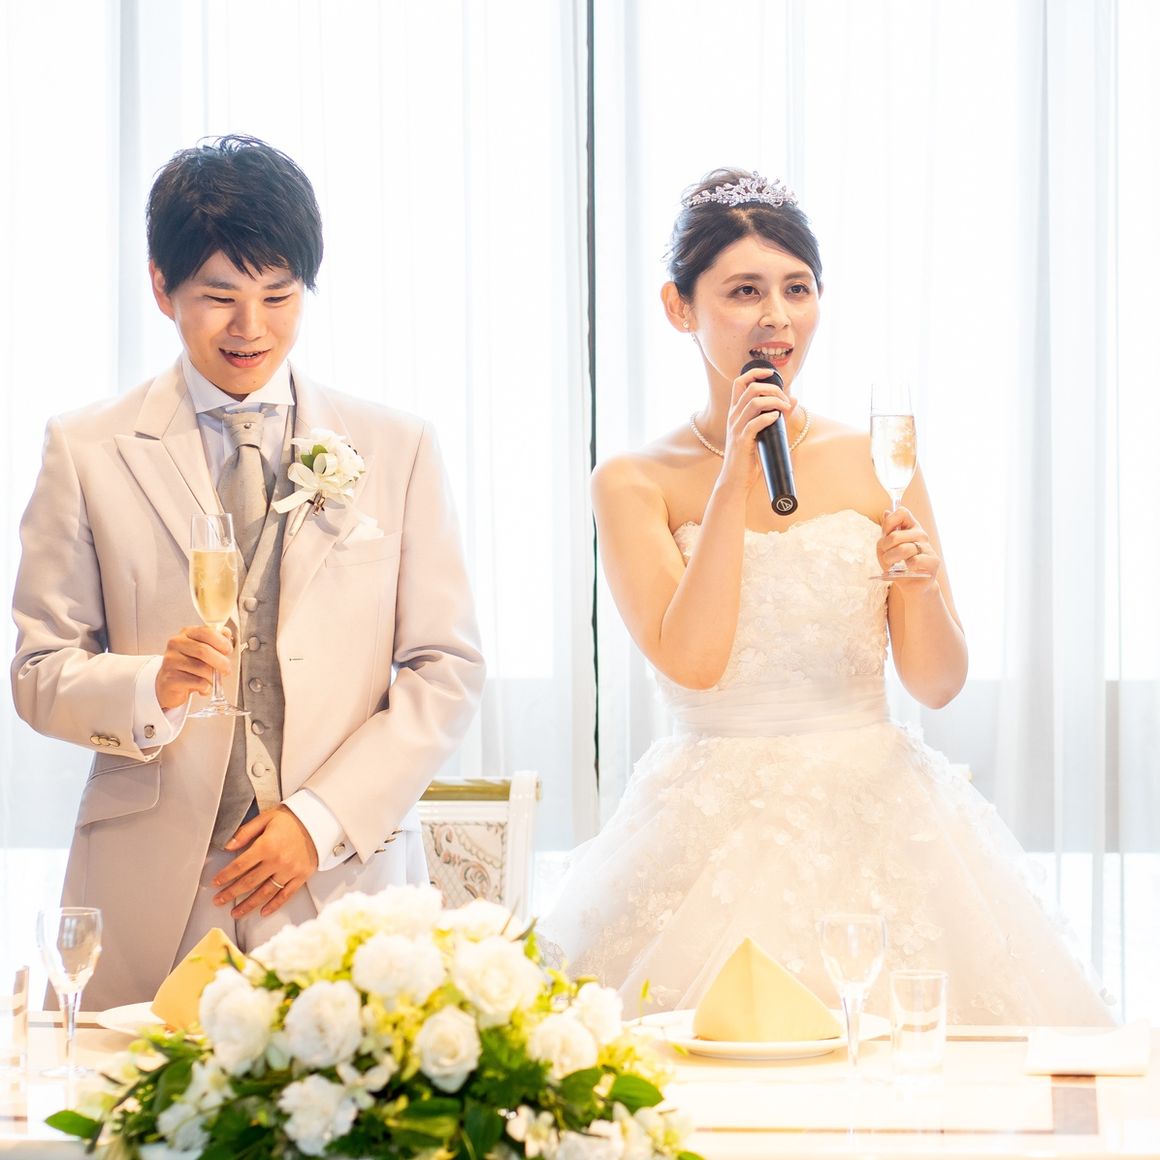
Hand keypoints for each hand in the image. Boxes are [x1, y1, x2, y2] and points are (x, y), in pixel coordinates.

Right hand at [156, 625, 232, 709]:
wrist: (170, 685)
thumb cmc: (190, 666)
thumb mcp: (203, 650)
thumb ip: (216, 640)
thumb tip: (226, 633)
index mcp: (187, 633)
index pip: (207, 631)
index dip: (222, 642)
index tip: (228, 651)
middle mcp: (176, 644)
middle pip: (204, 651)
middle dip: (222, 662)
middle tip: (226, 670)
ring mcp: (171, 661)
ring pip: (202, 668)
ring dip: (213, 677)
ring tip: (212, 680)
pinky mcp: (170, 678)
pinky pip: (197, 682)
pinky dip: (206, 687)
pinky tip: (203, 688)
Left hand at [213, 805, 319, 918]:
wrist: (319, 821)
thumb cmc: (291, 819)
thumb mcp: (266, 818)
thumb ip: (245, 832)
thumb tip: (227, 846)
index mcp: (266, 846)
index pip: (240, 865)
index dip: (226, 876)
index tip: (215, 883)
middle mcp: (277, 861)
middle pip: (249, 882)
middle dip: (231, 893)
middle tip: (218, 901)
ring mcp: (290, 871)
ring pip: (265, 893)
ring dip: (248, 905)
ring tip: (236, 913)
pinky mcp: (301, 876)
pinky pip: (286, 895)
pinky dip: (274, 905)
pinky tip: (263, 912)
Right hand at [719, 365, 796, 486]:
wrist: (735, 480)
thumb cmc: (749, 457)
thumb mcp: (762, 433)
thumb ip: (777, 415)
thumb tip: (794, 399)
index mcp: (735, 412)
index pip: (739, 382)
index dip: (755, 373)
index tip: (771, 373)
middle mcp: (733, 417)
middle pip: (751, 388)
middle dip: (773, 389)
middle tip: (786, 401)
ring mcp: (736, 428)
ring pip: (755, 402)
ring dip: (774, 402)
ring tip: (785, 409)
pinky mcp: (742, 441)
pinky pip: (755, 422)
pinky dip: (768, 417)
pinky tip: (776, 419)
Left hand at [877, 505, 940, 579]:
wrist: (911, 585)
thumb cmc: (897, 565)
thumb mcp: (885, 547)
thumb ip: (886, 531)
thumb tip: (886, 512)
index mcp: (911, 527)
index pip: (902, 512)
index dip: (889, 524)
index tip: (885, 536)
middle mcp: (921, 534)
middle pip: (895, 536)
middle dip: (884, 548)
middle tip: (885, 556)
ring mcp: (928, 547)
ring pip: (903, 549)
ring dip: (890, 560)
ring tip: (891, 565)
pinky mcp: (933, 562)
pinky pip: (914, 561)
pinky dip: (905, 568)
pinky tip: (906, 570)